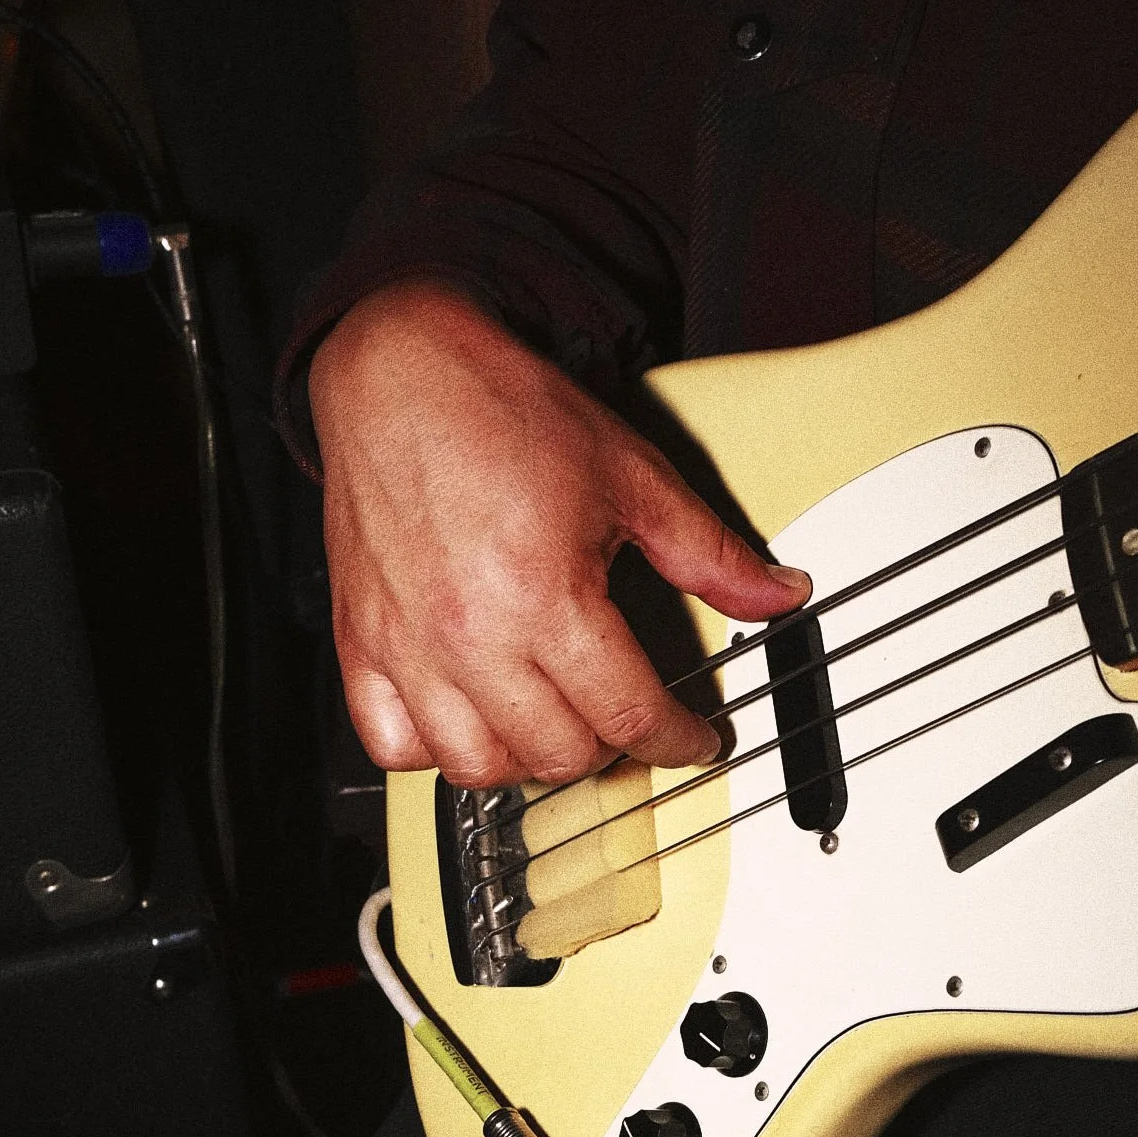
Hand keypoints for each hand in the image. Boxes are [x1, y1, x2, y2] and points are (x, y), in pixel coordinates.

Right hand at [309, 280, 810, 786]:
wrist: (401, 371)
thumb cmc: (503, 412)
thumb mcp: (631, 475)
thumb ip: (708, 552)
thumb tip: (776, 595)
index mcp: (542, 595)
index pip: (628, 713)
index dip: (678, 739)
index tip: (693, 739)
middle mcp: (469, 634)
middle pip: (558, 754)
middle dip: (610, 746)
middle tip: (626, 718)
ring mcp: (407, 646)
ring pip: (477, 766)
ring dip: (528, 760)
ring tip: (554, 724)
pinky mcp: (361, 641)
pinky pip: (391, 743)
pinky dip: (434, 751)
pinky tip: (470, 720)